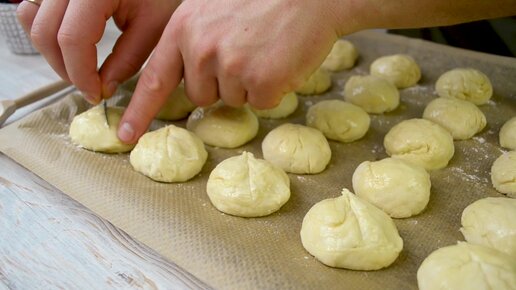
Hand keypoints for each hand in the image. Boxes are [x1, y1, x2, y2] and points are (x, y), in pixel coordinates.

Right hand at [17, 0, 179, 102]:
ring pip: (32, 20)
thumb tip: (103, 88)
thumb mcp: (153, 27)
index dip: (81, 74)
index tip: (95, 95)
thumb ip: (128, 60)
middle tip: (89, 86)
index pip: (72, 39)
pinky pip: (32, 9)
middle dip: (66, 69)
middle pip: (46, 33)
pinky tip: (71, 46)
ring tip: (80, 68)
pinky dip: (46, 33)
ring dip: (52, 52)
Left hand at [119, 0, 346, 142]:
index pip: (154, 78)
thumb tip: (190, 76)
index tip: (126, 134)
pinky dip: (272, 88)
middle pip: (199, 95)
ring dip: (247, 84)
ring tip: (265, 51)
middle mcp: (201, 48)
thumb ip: (194, 39)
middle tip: (245, 52)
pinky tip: (280, 61)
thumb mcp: (215, 8)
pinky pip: (260, 102)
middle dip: (219, 84)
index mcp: (185, 28)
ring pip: (230, 100)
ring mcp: (230, 66)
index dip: (139, 110)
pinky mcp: (260, 81)